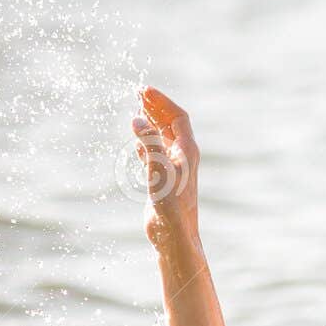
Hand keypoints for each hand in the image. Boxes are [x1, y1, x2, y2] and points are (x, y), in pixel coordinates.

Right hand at [133, 86, 200, 250]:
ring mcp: (174, 169)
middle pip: (171, 124)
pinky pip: (156, 154)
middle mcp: (183, 158)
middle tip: (138, 92)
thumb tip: (137, 119)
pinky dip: (146, 143)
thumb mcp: (159, 171)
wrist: (174, 235)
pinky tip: (137, 142)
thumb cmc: (170, 205)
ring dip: (151, 123)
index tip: (143, 90)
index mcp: (188, 152)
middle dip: (155, 107)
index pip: (177, 117)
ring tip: (137, 110)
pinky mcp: (164, 181)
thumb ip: (150, 144)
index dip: (162, 102)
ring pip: (163, 138)